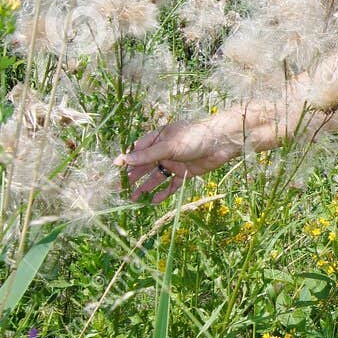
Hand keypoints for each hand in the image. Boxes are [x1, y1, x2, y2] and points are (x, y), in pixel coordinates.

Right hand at [116, 110, 243, 203]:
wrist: (222, 143)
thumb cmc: (194, 137)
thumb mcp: (168, 146)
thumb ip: (147, 155)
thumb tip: (124, 160)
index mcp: (158, 139)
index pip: (138, 150)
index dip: (128, 160)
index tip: (116, 170)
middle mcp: (164, 151)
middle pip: (146, 165)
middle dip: (134, 177)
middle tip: (121, 189)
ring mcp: (175, 163)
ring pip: (156, 177)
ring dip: (145, 186)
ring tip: (133, 198)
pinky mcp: (185, 173)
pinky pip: (172, 185)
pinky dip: (163, 192)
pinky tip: (153, 201)